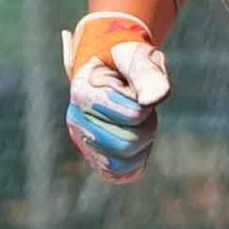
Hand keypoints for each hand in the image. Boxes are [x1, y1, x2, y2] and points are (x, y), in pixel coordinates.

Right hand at [62, 12, 169, 183]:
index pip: (133, 115)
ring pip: (123, 162)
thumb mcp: (138, 55)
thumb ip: (147, 73)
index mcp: (83, 91)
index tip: (135, 86)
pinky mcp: (94, 156)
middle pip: (127, 143)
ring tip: (137, 121)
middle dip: (146, 125)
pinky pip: (119, 174)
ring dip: (141, 142)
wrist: (112, 64)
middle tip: (141, 106)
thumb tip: (152, 100)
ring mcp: (83, 141)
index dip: (146, 101)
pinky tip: (136, 139)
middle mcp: (76, 120)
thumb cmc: (127, 57)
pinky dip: (135, 160)